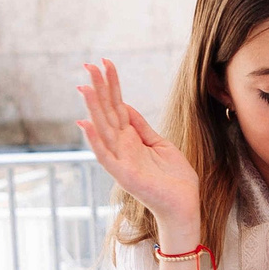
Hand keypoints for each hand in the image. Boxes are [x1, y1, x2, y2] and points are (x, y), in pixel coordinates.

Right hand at [76, 60, 199, 235]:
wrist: (184, 206)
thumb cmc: (174, 178)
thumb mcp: (160, 144)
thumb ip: (141, 127)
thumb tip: (126, 105)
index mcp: (131, 138)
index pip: (118, 105)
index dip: (111, 85)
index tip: (104, 63)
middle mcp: (122, 147)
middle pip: (108, 112)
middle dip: (100, 88)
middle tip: (88, 64)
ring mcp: (121, 160)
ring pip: (104, 129)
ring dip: (94, 108)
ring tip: (84, 87)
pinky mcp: (124, 175)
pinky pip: (106, 156)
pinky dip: (95, 141)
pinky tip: (85, 124)